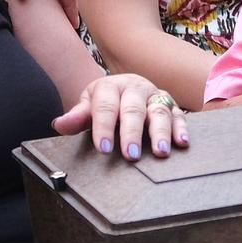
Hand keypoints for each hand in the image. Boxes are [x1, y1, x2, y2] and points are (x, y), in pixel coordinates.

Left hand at [53, 73, 191, 160]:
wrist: (120, 88)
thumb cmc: (103, 103)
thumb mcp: (87, 106)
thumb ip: (76, 117)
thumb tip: (59, 125)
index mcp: (110, 87)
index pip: (106, 107)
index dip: (104, 127)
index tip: (103, 148)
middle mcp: (134, 88)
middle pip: (134, 110)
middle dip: (132, 133)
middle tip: (131, 155)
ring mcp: (154, 96)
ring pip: (159, 112)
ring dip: (160, 133)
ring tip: (160, 152)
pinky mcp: (170, 104)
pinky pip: (178, 115)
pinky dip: (181, 128)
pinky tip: (181, 143)